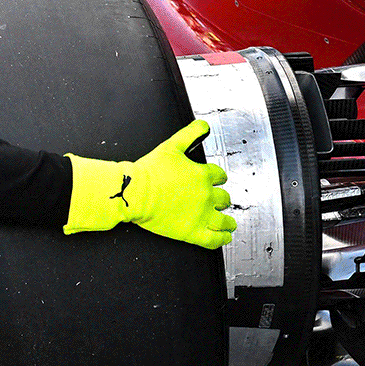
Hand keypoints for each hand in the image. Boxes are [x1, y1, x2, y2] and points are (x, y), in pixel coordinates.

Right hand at [63, 119, 234, 249]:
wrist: (135, 193)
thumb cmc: (149, 172)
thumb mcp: (172, 146)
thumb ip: (190, 133)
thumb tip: (204, 125)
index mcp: (203, 175)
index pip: (220, 176)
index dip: (218, 178)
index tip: (215, 181)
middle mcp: (206, 195)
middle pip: (224, 198)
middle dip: (221, 198)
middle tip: (216, 201)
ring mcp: (201, 215)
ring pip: (224, 220)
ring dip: (228, 221)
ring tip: (229, 223)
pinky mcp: (192, 232)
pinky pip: (214, 239)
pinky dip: (222, 239)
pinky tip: (224, 237)